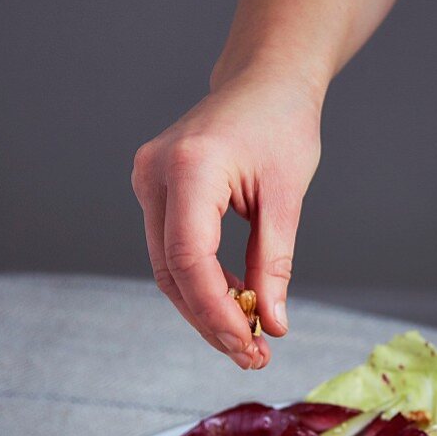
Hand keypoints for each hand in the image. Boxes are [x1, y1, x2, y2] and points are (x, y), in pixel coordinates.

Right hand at [131, 67, 322, 368]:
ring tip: (249, 339)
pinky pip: (172, 249)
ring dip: (205, 308)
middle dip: (211, 320)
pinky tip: (235, 304)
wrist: (265, 80)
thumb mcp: (287, 197)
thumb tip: (274, 324)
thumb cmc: (283, 125)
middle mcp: (155, 173)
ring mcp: (148, 180)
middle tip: (252, 355)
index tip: (250, 345)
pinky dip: (201, 282)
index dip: (216, 311)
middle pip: (171, 271)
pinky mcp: (155, 189)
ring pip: (167, 267)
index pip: (189, 258)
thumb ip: (275, 263)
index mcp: (190, 167)